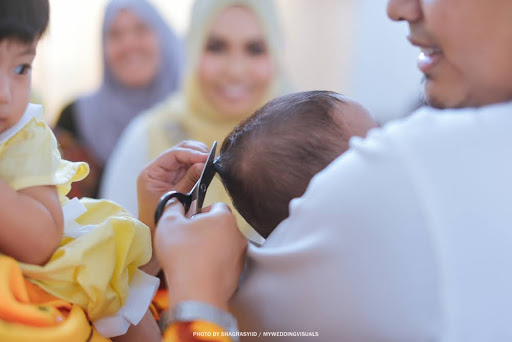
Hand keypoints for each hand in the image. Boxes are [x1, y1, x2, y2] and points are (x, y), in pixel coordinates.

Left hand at [137, 141, 207, 275]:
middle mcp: (158, 170)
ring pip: (186, 156)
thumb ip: (189, 180)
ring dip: (199, 157)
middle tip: (212, 159)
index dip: (191, 154)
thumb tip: (203, 164)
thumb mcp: (177, 199)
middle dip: (196, 152)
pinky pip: (190, 167)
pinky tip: (209, 169)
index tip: (206, 158)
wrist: (154, 237)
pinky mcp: (176, 178)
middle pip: (180, 150)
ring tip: (211, 163)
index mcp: (151, 173)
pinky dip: (199, 166)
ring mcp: (167, 173)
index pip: (173, 154)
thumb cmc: (161, 221)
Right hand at [155, 201, 247, 311]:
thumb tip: (175, 202)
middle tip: (188, 240)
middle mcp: (238, 235)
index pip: (216, 206)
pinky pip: (225, 265)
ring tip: (192, 259)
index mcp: (224, 218)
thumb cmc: (183, 255)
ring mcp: (240, 257)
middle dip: (206, 231)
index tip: (189, 222)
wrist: (197, 294)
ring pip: (224, 246)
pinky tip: (199, 272)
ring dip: (211, 249)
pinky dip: (214, 266)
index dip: (201, 212)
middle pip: (221, 227)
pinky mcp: (238, 275)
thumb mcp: (169, 224)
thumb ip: (173, 207)